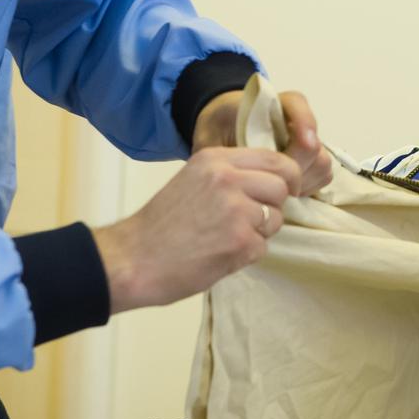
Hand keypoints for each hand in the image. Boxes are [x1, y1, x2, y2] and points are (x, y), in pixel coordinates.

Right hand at [94, 147, 301, 313]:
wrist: (132, 260)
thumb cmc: (161, 225)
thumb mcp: (193, 179)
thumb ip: (229, 174)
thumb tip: (272, 179)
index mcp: (216, 160)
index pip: (274, 158)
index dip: (286, 176)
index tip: (284, 189)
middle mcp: (228, 179)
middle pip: (282, 186)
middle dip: (274, 205)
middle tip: (254, 220)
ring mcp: (236, 210)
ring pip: (276, 218)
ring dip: (260, 232)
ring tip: (227, 238)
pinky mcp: (240, 241)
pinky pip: (263, 246)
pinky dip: (247, 254)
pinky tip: (220, 254)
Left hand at [192, 89, 332, 194]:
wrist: (221, 129)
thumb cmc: (217, 129)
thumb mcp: (210, 134)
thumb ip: (221, 146)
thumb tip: (238, 166)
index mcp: (270, 105)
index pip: (297, 105)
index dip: (304, 123)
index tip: (303, 141)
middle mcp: (294, 121)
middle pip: (313, 145)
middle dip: (296, 166)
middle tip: (273, 181)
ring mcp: (305, 141)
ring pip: (321, 162)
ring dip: (303, 180)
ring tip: (278, 189)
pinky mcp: (309, 160)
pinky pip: (322, 175)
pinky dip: (309, 186)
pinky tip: (286, 191)